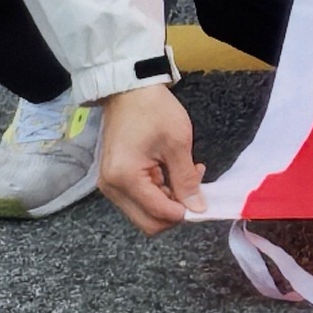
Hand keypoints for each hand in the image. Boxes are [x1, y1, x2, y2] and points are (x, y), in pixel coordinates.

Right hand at [97, 82, 204, 233]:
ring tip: (187, 174)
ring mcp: (110, 185)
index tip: (202, 199)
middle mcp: (112, 188)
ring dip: (168, 201)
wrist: (130, 90)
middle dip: (174, 210)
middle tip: (194, 186)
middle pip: (147, 221)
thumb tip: (197, 208)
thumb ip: (186, 179)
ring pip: (143, 212)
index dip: (183, 212)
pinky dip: (158, 192)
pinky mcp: (114, 179)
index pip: (157, 214)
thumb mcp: (177, 143)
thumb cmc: (154, 111)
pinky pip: (139, 198)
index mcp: (125, 178)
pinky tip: (173, 172)